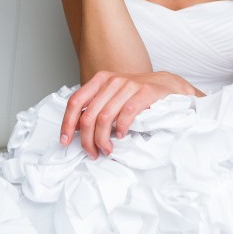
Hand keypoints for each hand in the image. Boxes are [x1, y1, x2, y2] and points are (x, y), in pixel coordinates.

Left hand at [60, 71, 194, 158]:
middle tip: (92, 152)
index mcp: (100, 80)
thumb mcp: (113, 96)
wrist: (167, 85)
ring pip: (105, 117)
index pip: (75, 101)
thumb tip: (76, 129)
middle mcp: (112, 81)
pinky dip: (121, 128)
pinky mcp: (144, 92)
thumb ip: (96, 108)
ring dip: (103, 139)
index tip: (65, 140)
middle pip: (89, 115)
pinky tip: (121, 136)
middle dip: (87, 139)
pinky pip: (126, 114)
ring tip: (107, 150)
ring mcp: (128, 85)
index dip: (67, 123)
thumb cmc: (137, 94)